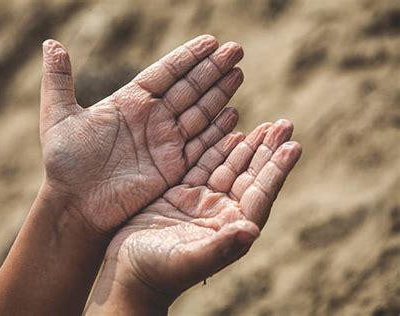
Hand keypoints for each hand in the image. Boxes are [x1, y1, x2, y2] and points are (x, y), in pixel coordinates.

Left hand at [40, 35, 243, 236]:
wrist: (76, 205)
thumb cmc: (65, 163)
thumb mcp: (58, 117)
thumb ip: (58, 81)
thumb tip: (50, 43)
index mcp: (130, 102)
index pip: (165, 72)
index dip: (188, 57)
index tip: (211, 40)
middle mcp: (152, 119)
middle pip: (188, 88)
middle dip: (212, 69)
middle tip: (236, 50)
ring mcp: (164, 142)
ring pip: (198, 112)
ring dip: (219, 93)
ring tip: (238, 72)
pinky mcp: (173, 167)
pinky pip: (200, 144)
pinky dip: (217, 130)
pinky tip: (233, 113)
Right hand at [86, 120, 300, 313]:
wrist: (130, 272)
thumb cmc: (159, 272)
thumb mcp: (189, 259)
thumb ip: (220, 246)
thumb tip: (252, 231)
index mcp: (230, 228)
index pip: (259, 194)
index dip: (276, 170)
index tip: (293, 146)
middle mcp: (221, 212)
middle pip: (249, 175)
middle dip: (267, 150)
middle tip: (285, 124)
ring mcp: (202, 201)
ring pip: (229, 166)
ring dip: (247, 146)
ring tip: (267, 126)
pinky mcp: (182, 193)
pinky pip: (203, 164)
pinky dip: (217, 147)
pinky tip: (231, 133)